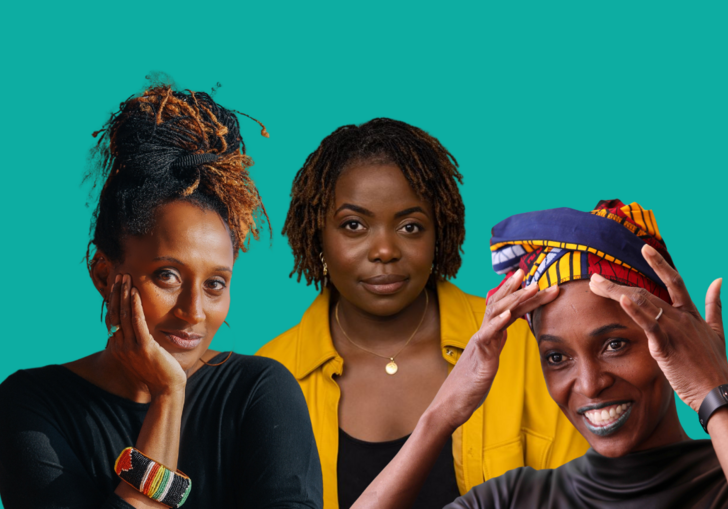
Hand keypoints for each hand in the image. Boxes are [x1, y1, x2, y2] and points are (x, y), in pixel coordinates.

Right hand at [106, 274, 186, 397]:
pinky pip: (137, 322)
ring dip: (124, 294)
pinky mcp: (144, 347)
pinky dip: (135, 306)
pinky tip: (134, 292)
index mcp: (120, 348)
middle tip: (119, 275)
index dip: (114, 301)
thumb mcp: (145, 355)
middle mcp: (121, 346)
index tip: (116, 285)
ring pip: (124, 314)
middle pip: (116, 313)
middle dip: (117, 293)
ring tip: (125, 277)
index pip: (113, 319)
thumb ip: (141, 341)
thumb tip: (144, 329)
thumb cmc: (159, 373)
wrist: (166, 390)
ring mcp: (132, 347)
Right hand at [429, 269, 559, 430]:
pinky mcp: (480, 359)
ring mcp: (481, 345)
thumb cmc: (468, 386)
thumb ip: (495, 344)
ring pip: (496, 315)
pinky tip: (509, 314)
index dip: (520, 294)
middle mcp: (484, 335)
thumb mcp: (488, 360)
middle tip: (534, 273)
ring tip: (531, 286)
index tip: (535, 280)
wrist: (450, 405)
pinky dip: (498, 323)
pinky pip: (487, 337)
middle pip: (502, 305)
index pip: (507, 309)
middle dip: (520, 289)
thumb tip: (504, 332)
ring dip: (515, 299)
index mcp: (489, 335)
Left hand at [588, 244, 727, 412]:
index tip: (644, 248)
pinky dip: (635, 311)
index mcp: (691, 314)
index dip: (659, 263)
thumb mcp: (716, 331)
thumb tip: (717, 280)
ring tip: (596, 284)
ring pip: (643, 304)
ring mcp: (674, 330)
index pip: (674, 281)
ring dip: (616, 292)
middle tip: (595, 277)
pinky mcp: (666, 347)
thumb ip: (714, 306)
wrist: (719, 392)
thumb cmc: (714, 366)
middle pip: (646, 292)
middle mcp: (681, 318)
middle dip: (617, 284)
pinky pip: (649, 325)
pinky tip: (622, 300)